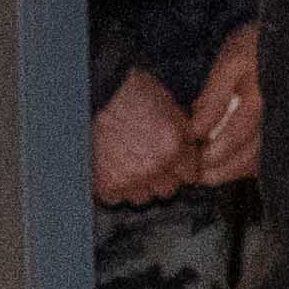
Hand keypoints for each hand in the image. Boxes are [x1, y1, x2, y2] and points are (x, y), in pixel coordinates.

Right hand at [91, 68, 189, 206]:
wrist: (96, 92)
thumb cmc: (131, 92)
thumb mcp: (170, 107)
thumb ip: (184, 136)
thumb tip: (192, 151)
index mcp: (173, 147)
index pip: (190, 176)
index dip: (182, 167)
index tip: (174, 163)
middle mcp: (154, 167)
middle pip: (167, 190)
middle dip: (161, 178)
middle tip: (148, 161)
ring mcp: (129, 178)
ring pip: (142, 197)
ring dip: (137, 185)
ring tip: (127, 163)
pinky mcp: (106, 184)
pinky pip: (115, 197)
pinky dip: (114, 186)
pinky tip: (112, 168)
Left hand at [181, 25, 262, 188]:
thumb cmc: (257, 46)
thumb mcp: (231, 62)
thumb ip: (213, 97)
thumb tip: (196, 132)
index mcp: (260, 101)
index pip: (233, 138)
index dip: (211, 154)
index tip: (192, 160)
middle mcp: (278, 120)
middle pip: (248, 157)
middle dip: (220, 169)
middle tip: (197, 175)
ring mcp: (287, 128)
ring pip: (260, 161)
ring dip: (234, 170)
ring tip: (210, 172)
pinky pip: (269, 157)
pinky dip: (249, 164)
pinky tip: (233, 162)